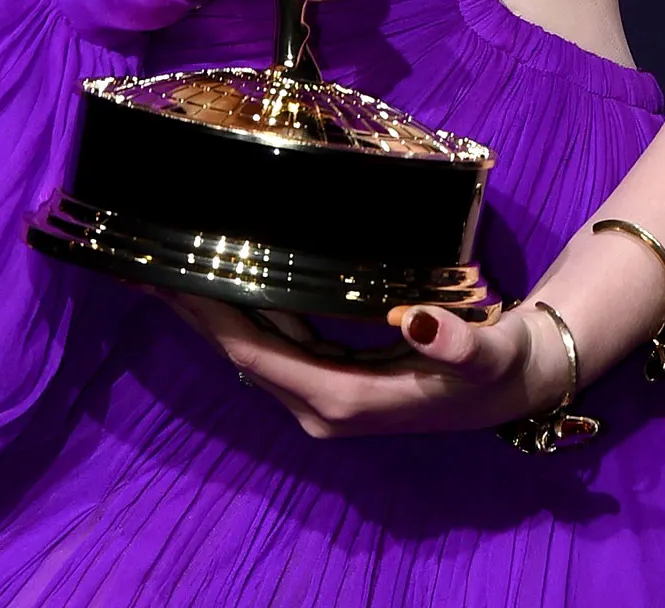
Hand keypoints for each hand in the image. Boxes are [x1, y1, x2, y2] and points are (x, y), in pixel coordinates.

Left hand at [163, 295, 572, 439]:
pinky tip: (227, 281)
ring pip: (253, 348)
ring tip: (171, 264)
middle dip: (194, 310)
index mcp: (343, 400)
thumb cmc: (497, 364)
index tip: (166, 280)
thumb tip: (411, 317)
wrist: (517, 381)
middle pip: (241, 352)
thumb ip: (452, 340)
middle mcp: (321, 405)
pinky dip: (245, 314)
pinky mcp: (332, 378)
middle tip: (147, 260)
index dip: (207, 319)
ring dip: (213, 312)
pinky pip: (274, 344)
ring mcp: (324, 395)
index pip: (255, 354)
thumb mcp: (484, 352)